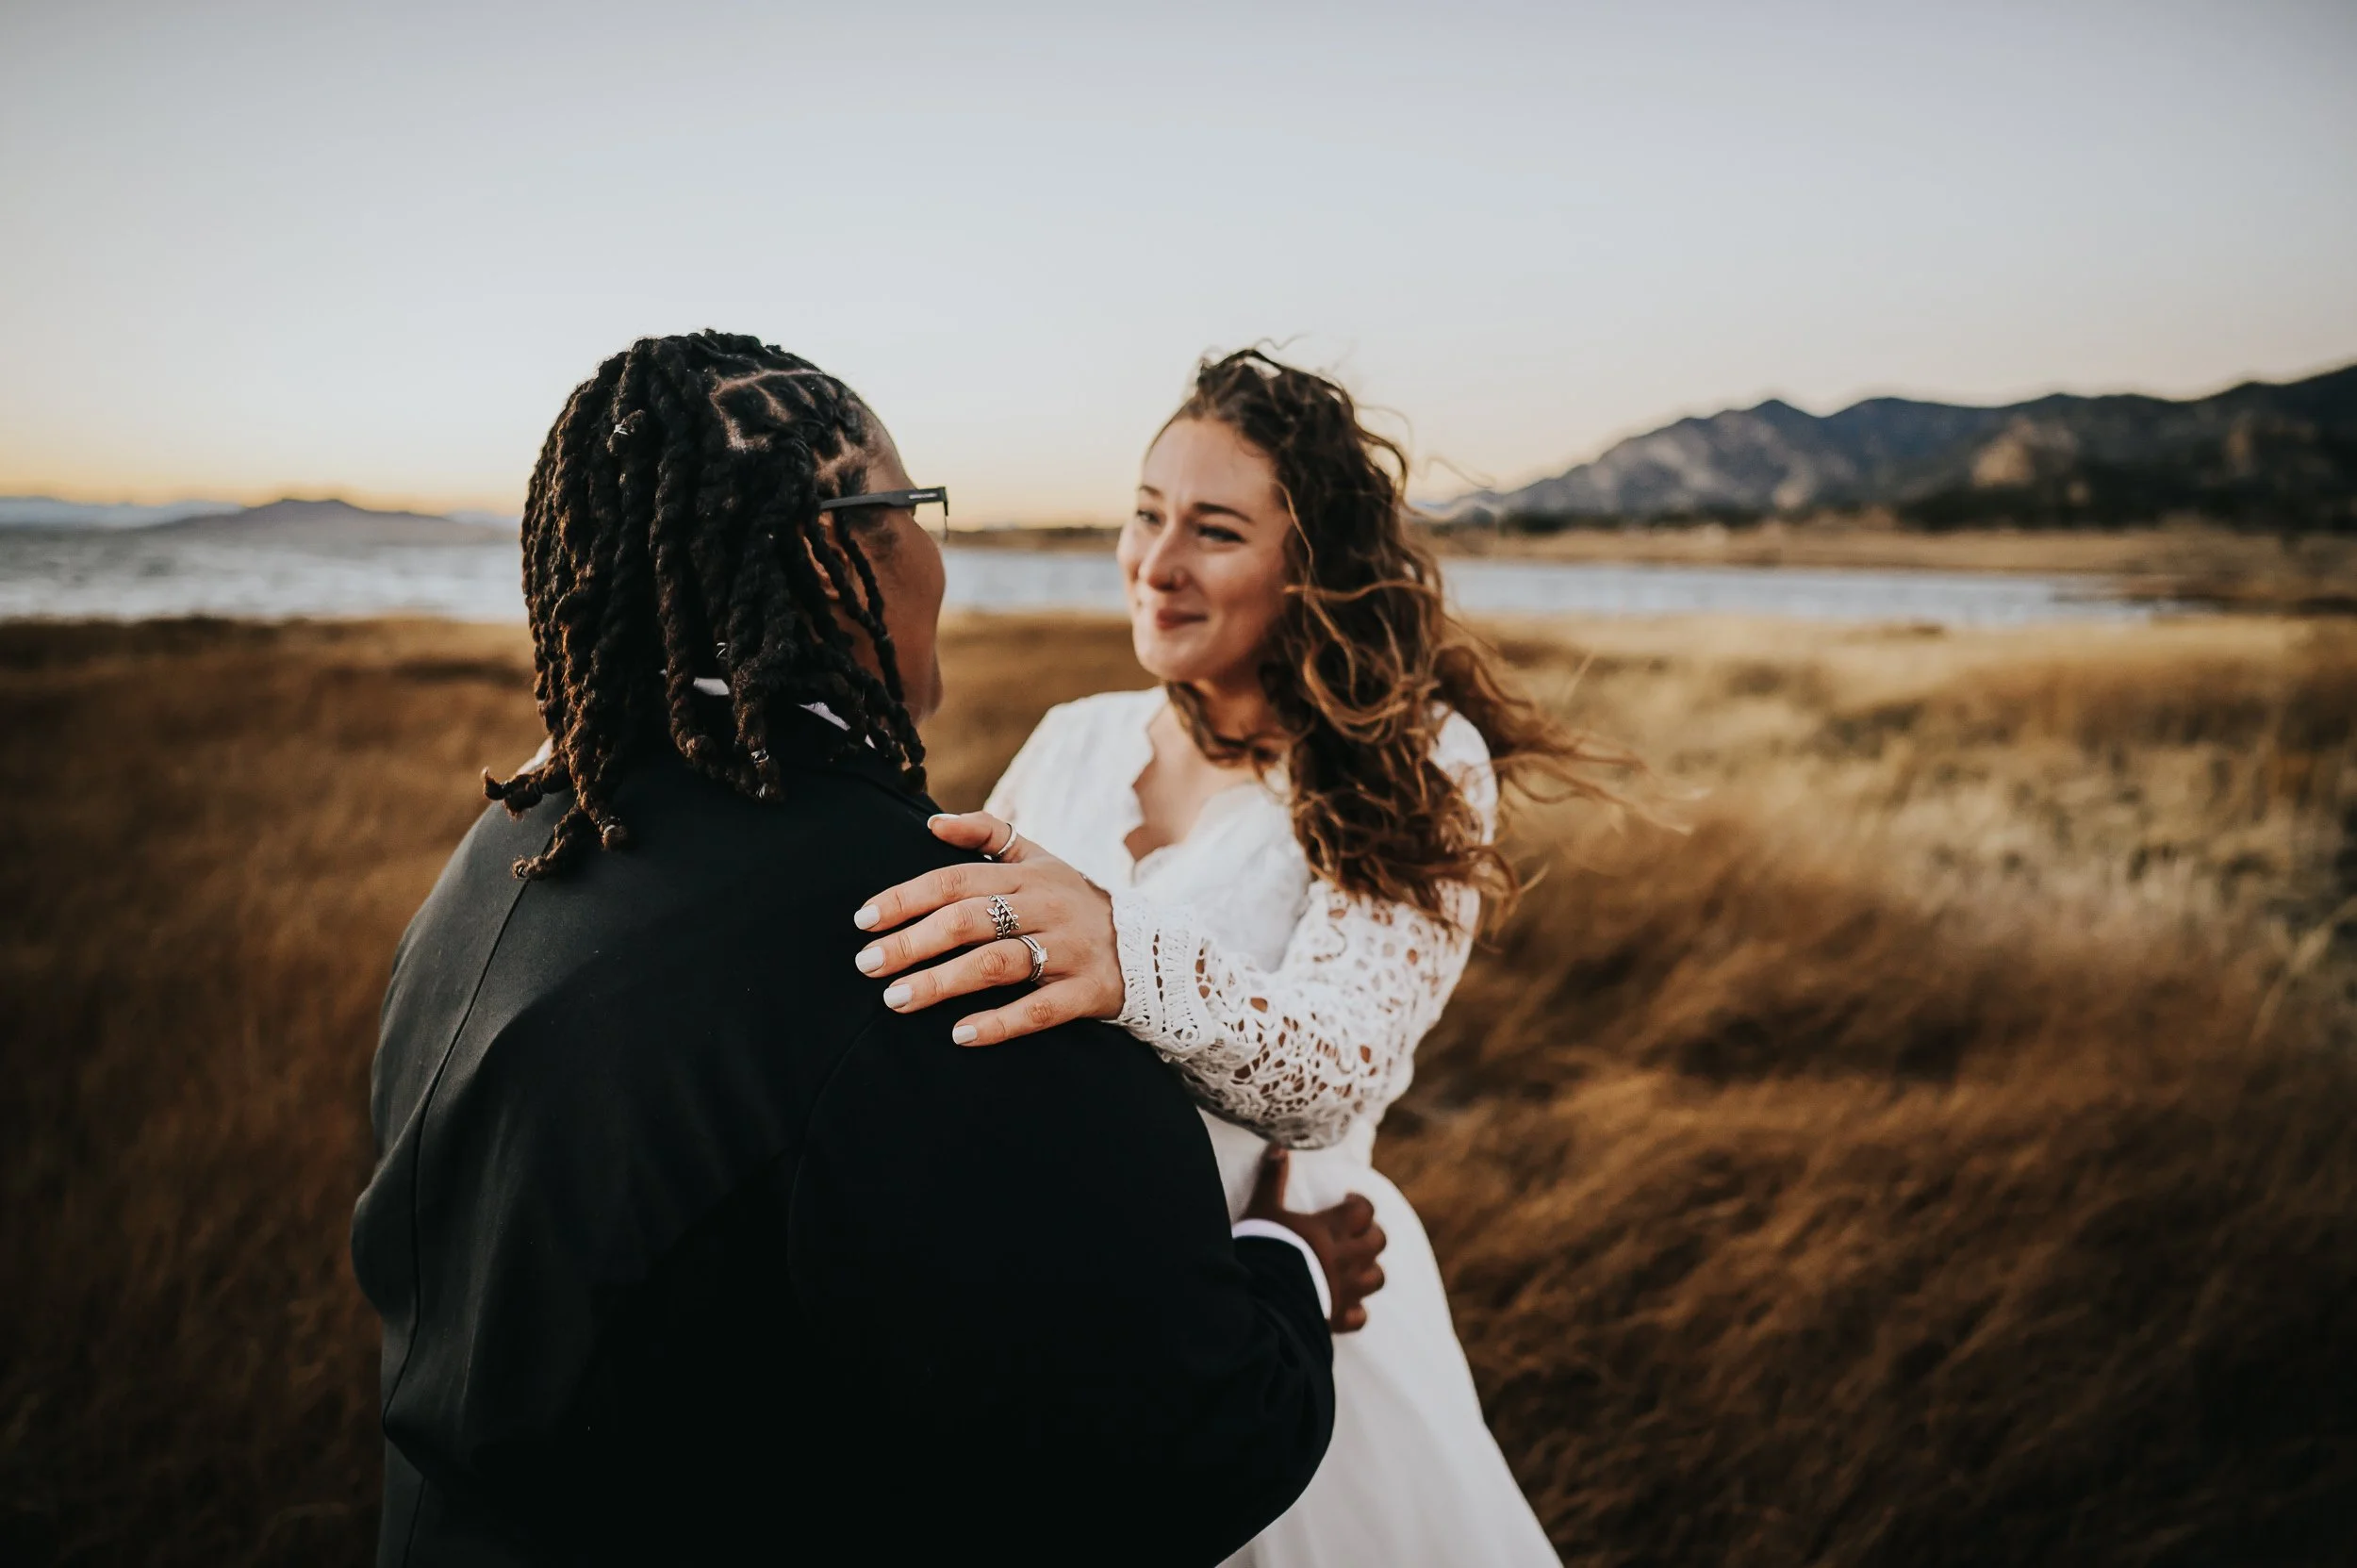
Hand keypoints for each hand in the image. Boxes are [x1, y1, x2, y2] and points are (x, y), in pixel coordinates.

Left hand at [852, 810, 1124, 1045]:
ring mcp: (1069, 950)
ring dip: (943, 982)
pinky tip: (961, 1035)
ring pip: (998, 964)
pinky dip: (1000, 1023)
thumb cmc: (1075, 901)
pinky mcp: (1088, 991)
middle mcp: (1047, 908)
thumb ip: (988, 834)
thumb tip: (932, 823)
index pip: (956, 880)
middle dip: (913, 943)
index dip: (907, 898)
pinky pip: (1040, 1009)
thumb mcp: (1040, 859)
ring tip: (896, 1000)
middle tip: (867, 965)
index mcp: (1028, 875)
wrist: (1153, 946)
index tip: (864, 920)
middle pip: (970, 921)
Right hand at [1242, 1148, 1386, 1333]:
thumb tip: (1278, 1147)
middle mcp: (1346, 1258)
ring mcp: (1346, 1289)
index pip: (1363, 1210)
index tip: (1348, 1200)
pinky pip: (1360, 1316)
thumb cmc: (1263, 1249)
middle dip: (1370, 1233)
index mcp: (1332, 1229)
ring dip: (1370, 1268)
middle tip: (1354, 1231)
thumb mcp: (1263, 1209)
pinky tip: (1347, 1305)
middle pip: (1377, 1241)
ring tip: (1355, 1265)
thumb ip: (1272, 1179)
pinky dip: (1357, 1310)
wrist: (1261, 1300)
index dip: (1360, 1202)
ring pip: (1377, 1277)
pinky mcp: (1338, 1317)